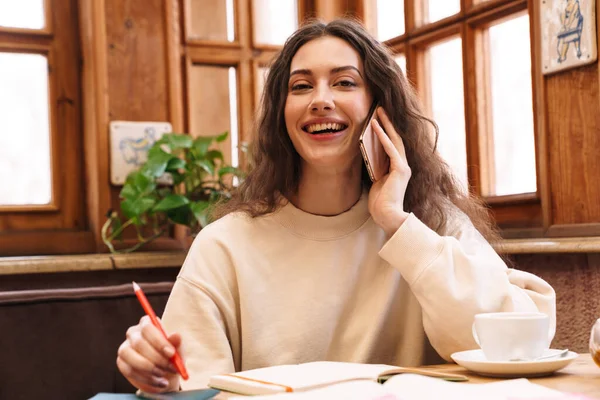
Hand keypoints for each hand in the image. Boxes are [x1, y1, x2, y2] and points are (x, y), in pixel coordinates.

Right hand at [117, 316, 182, 392]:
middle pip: (139, 343)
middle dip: (156, 358)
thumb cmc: (171, 358)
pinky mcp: (121, 362)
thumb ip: (177, 343)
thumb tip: (175, 335)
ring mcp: (125, 347)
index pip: (148, 327)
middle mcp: (134, 333)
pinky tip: (157, 381)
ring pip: (131, 357)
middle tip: (170, 368)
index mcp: (147, 323)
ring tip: (163, 375)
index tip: (171, 353)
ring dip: (149, 369)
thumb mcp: (178, 350)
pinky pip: (129, 370)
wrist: (165, 375)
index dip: (159, 340)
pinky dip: (145, 378)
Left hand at [368, 107, 410, 236]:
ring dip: (386, 124)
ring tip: (378, 111)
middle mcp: (403, 165)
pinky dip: (383, 136)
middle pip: (395, 138)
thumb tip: (367, 157)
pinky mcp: (400, 169)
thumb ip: (375, 169)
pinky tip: (376, 126)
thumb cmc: (380, 203)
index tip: (378, 118)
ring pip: (394, 139)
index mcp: (397, 168)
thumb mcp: (375, 181)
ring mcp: (403, 166)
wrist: (387, 216)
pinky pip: (390, 148)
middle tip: (380, 108)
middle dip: (387, 122)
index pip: (392, 145)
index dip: (386, 131)